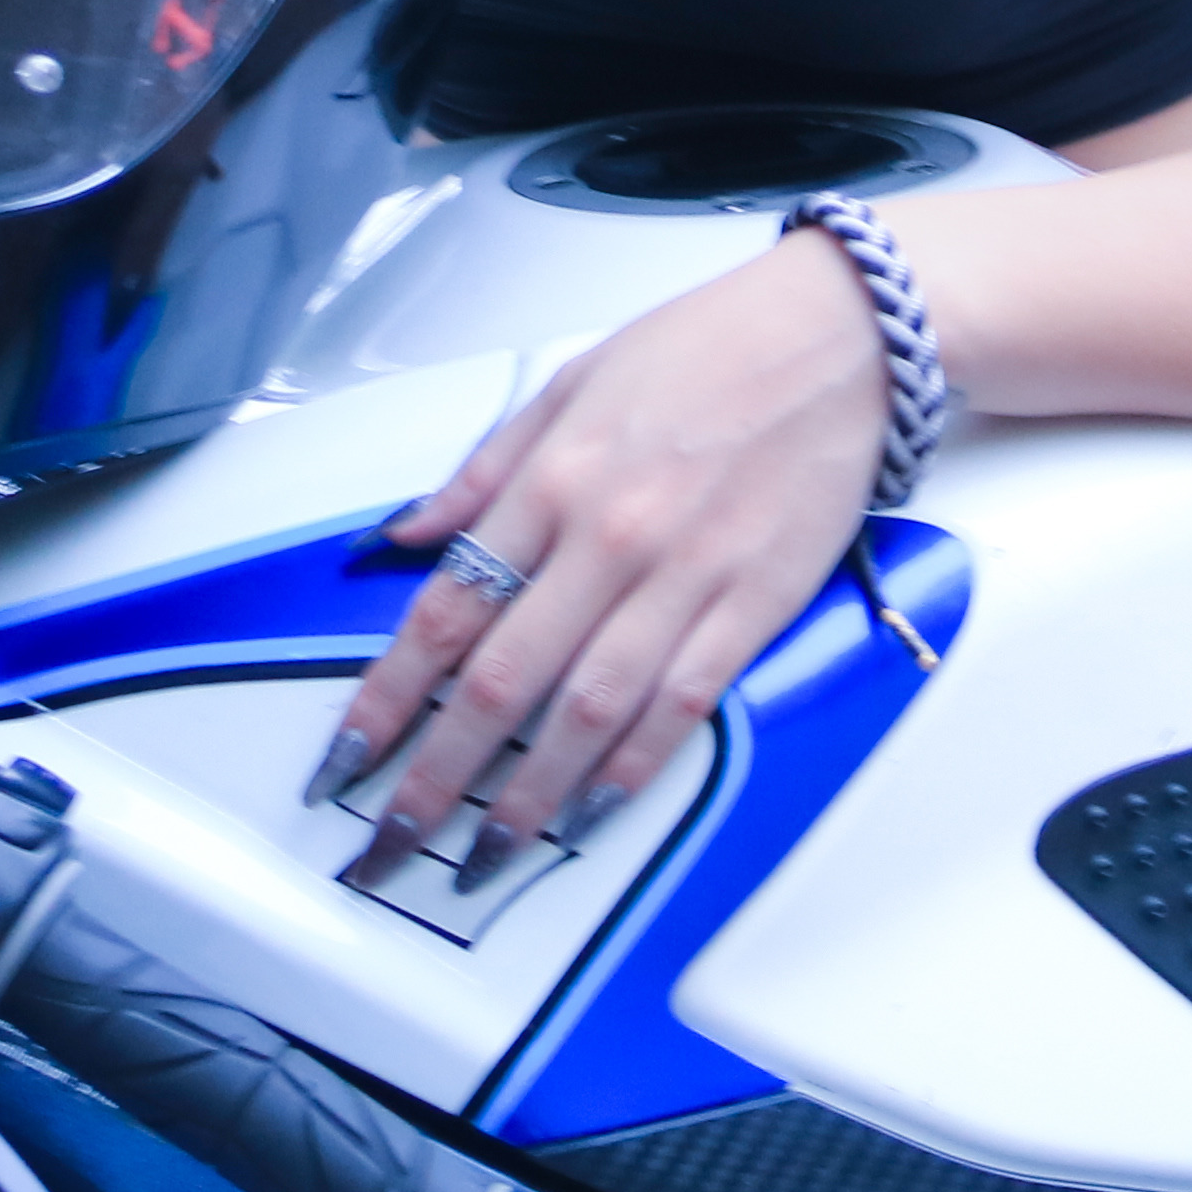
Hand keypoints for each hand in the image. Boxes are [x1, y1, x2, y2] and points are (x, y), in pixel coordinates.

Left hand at [314, 228, 888, 876]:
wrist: (842, 337)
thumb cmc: (708, 350)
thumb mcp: (570, 382)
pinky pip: (680, 707)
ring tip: (483, 853)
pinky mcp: (753, 607)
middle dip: (436, 773)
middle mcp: (608, 536)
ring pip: (585, 711)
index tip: (348, 757)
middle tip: (390, 838)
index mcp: (552, 479)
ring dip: (526, 796)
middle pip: (500, 680)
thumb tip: (403, 533)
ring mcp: (684, 578)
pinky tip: (591, 812)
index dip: (385, 696)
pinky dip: (630, 768)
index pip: (444, 609)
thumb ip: (483, 471)